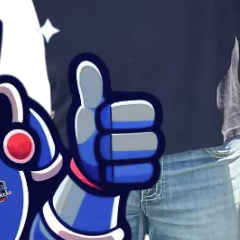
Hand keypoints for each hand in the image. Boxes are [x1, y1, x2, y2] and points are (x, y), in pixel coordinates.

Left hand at [68, 57, 162, 188]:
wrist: (89, 165)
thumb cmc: (91, 130)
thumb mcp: (88, 109)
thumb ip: (91, 90)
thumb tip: (86, 65)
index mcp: (143, 112)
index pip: (144, 112)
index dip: (116, 117)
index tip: (102, 120)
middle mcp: (152, 132)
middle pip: (141, 138)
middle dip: (111, 142)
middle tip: (100, 141)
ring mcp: (152, 155)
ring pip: (136, 157)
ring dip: (111, 159)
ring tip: (103, 156)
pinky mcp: (147, 174)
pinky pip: (134, 174)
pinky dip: (115, 174)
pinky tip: (109, 170)